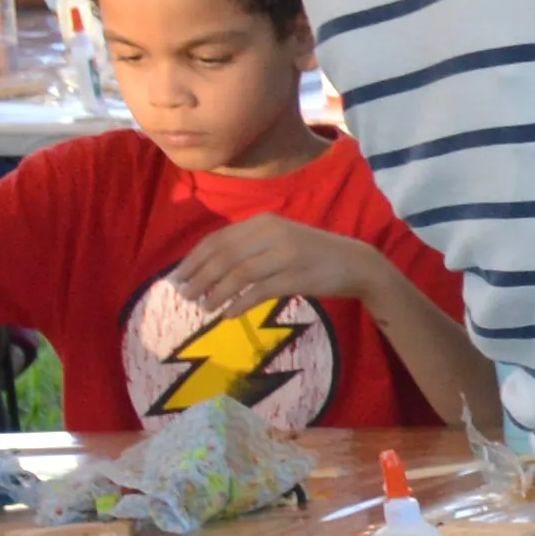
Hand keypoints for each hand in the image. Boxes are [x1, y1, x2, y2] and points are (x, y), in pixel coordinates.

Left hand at [161, 216, 382, 320]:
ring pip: (239, 273)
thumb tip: (210, 267)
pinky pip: (259, 290)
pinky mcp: (297, 277)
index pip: (218, 239)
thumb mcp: (279, 241)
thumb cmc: (313, 254)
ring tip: (204, 307)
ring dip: (216, 292)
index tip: (178, 277)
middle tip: (184, 295)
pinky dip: (240, 303)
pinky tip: (228, 313)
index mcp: (263, 222)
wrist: (356, 263)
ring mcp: (285, 255)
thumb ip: (249, 247)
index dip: (194, 259)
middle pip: (224, 255)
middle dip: (199, 276)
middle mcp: (271, 234)